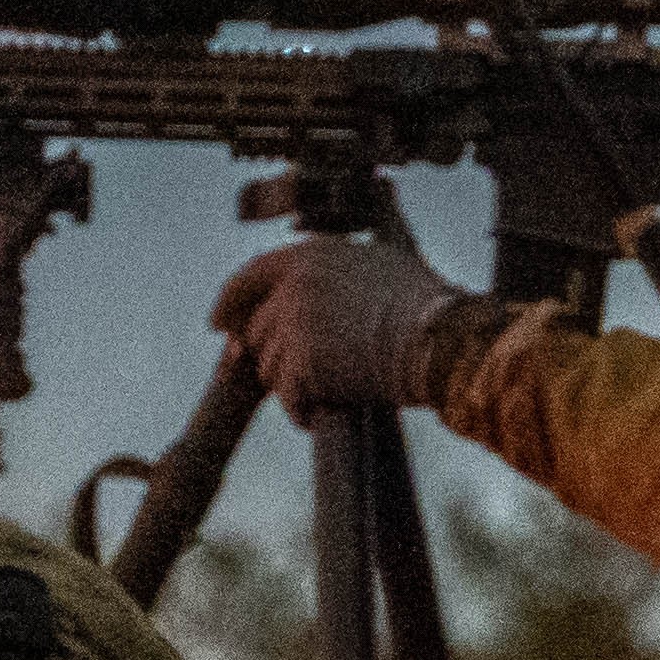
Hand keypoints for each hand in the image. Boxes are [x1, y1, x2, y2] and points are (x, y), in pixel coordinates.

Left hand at [211, 237, 459, 412]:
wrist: (440, 340)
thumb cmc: (424, 304)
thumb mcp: (378, 258)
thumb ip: (334, 262)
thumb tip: (332, 248)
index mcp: (308, 256)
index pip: (247, 278)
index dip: (228, 305)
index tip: (219, 325)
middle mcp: (294, 286)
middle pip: (256, 332)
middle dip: (275, 355)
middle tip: (310, 370)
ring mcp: (295, 325)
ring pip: (270, 369)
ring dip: (296, 385)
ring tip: (336, 383)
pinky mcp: (303, 365)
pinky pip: (288, 398)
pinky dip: (305, 410)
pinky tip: (329, 406)